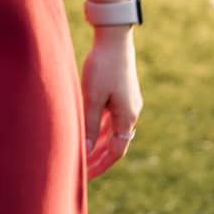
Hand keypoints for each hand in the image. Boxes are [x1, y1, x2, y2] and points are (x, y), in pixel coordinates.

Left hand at [81, 26, 142, 178]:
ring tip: (82, 154)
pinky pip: (111, 118)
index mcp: (127, 117)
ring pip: (112, 131)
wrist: (114, 37)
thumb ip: (88, 124)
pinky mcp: (121, 93)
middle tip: (81, 169)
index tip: (85, 176)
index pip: (116, 152)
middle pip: (116, 143)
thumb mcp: (92, 97)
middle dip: (99, 158)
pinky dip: (100, 127)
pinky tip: (88, 129)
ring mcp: (128, 103)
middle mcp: (131, 112)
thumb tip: (85, 151)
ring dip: (99, 143)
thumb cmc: (102, 66)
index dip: (100, 165)